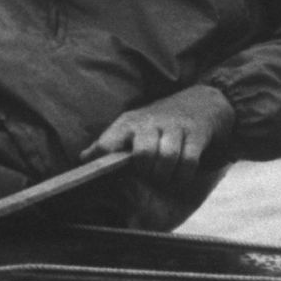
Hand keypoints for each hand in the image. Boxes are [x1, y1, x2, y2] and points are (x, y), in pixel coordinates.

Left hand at [80, 85, 234, 193]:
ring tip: (163, 177)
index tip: (104, 173)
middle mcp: (150, 122)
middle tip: (148, 174)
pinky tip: (178, 175)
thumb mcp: (130, 127)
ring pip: (167, 158)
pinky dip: (182, 175)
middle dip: (146, 171)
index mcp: (128, 123)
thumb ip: (107, 144)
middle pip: (143, 154)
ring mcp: (174, 127)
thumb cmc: (155, 123)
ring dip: (165, 175)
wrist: (198, 104)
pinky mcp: (195, 134)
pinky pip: (188, 162)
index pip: (109, 143)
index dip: (104, 161)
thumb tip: (82, 158)